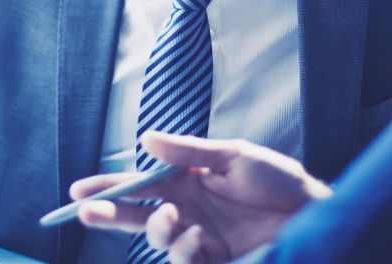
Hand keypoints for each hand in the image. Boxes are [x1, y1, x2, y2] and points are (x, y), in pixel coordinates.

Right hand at [72, 132, 331, 263]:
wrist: (314, 213)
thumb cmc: (277, 180)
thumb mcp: (232, 156)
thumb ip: (188, 152)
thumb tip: (145, 141)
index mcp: (186, 183)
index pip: (138, 186)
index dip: (108, 188)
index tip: (78, 191)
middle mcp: (187, 212)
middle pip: (136, 217)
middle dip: (108, 215)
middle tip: (85, 213)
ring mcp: (200, 238)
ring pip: (158, 240)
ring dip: (158, 230)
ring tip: (173, 218)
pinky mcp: (215, 260)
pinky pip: (186, 261)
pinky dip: (185, 250)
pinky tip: (198, 237)